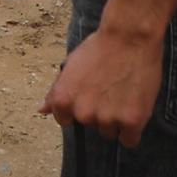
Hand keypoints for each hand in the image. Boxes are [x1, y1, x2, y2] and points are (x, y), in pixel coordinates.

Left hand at [40, 26, 163, 148]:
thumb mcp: (70, 66)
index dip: (79, 107)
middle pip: (90, 126)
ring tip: (125, 94)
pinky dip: (133, 129)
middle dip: (99, 112)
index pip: (66, 121)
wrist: (130, 37)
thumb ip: (56, 92)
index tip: (91, 94)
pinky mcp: (131, 121)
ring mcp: (107, 119)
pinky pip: (129, 140)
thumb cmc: (100, 47)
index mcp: (63, 100)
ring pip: (110, 132)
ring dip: (117, 120)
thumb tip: (41, 110)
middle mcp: (82, 113)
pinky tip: (135, 109)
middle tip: (111, 89)